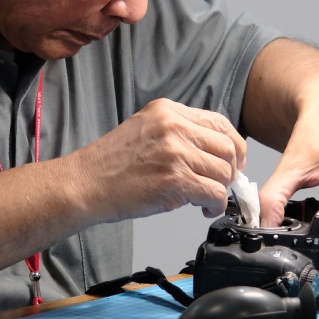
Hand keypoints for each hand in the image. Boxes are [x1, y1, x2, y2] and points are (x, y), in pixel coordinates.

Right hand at [69, 98, 245, 221]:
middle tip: (219, 184)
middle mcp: (174, 126)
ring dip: (220, 190)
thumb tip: (213, 152)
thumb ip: (178, 133)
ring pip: (224, 172)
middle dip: (230, 171)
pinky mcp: (174, 179)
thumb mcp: (145, 129)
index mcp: (168, 111)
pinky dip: (215, 205)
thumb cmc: (110, 164)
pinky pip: (214, 193)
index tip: (233, 161)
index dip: (234, 145)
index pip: (220, 123)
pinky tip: (202, 208)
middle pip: (227, 148)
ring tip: (204, 198)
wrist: (84, 183)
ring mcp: (175, 152)